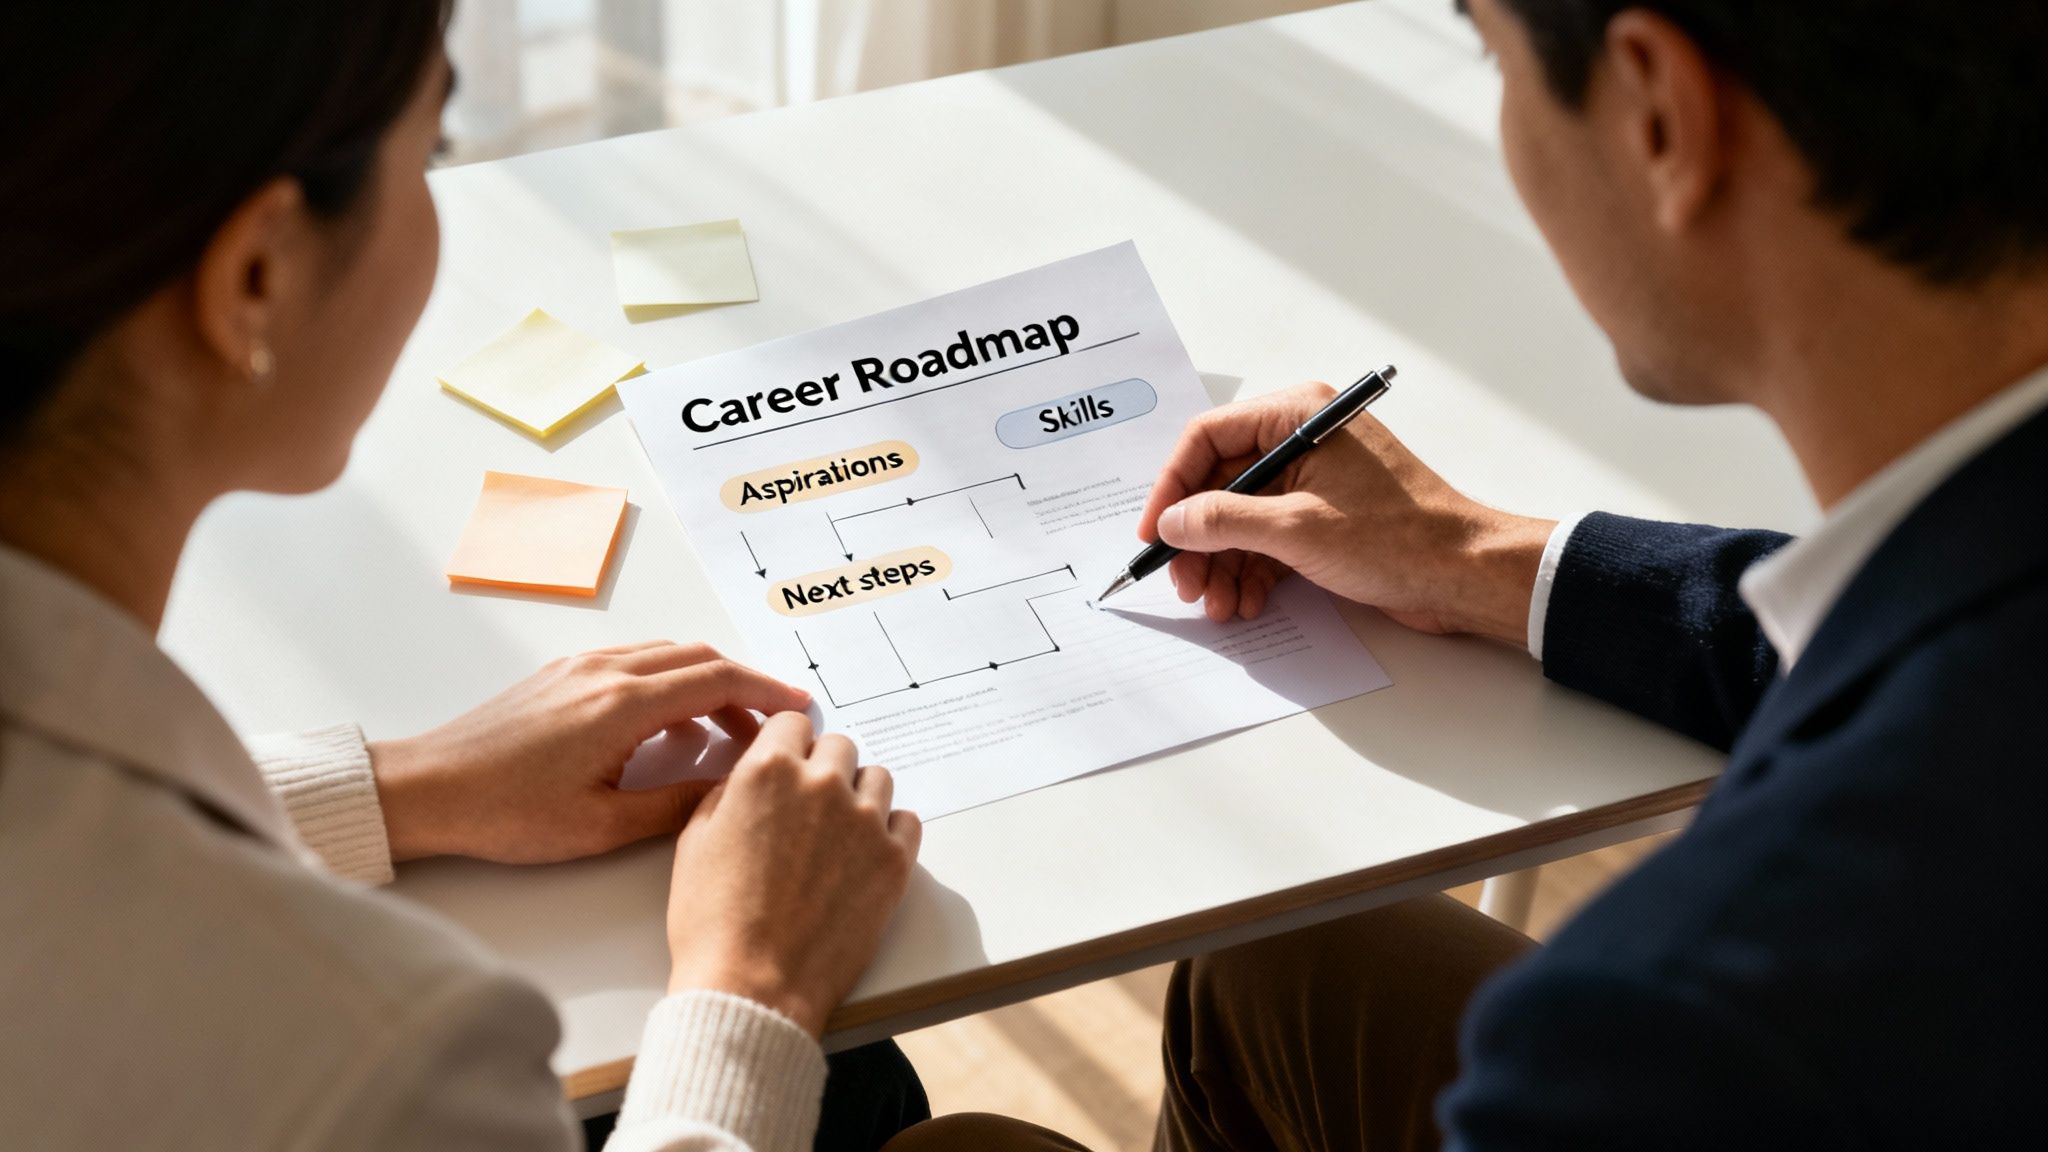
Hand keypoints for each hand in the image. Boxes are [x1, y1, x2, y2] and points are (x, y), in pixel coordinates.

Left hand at [369, 641, 811, 864]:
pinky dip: (671, 682)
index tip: (801, 708)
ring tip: (726, 734)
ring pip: (668, 656)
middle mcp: (605, 671)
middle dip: (746, 688)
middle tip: (772, 728)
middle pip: (700, 657)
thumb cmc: (504, 813)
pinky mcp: (560, 674)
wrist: (427, 790)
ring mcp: (580, 666)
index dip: (768, 693)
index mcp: (622, 704)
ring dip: (708, 684)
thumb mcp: (600, 826)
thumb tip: (729, 792)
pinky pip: (636, 662)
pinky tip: (670, 725)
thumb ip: (674, 806)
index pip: (718, 680)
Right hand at [664, 713, 921, 1037]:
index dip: (786, 744)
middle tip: (808, 807)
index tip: (788, 761)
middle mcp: (822, 785)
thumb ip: (727, 794)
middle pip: (839, 746)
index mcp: (768, 772)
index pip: (792, 722)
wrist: (752, 987)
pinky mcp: (895, 860)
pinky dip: (889, 830)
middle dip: (823, 768)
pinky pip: (906, 820)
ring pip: (876, 778)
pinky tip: (864, 854)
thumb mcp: (694, 842)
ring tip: (837, 835)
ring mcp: (865, 821)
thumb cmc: (714, 923)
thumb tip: (747, 780)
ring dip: (858, 795)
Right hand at [1138, 382, 1555, 642]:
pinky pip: (1268, 539)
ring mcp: (1314, 481)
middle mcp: (1303, 440)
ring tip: (1219, 605)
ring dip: (1223, 564)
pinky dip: (1252, 572)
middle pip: (1221, 484)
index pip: (1208, 439)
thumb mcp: (1296, 529)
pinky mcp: (1324, 518)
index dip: (1173, 487)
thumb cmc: (1400, 538)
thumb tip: (1173, 522)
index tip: (1155, 531)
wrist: (1465, 575)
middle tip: (1185, 583)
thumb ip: (1223, 522)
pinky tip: (1247, 603)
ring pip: (1242, 518)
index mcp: (1299, 416)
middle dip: (1199, 539)